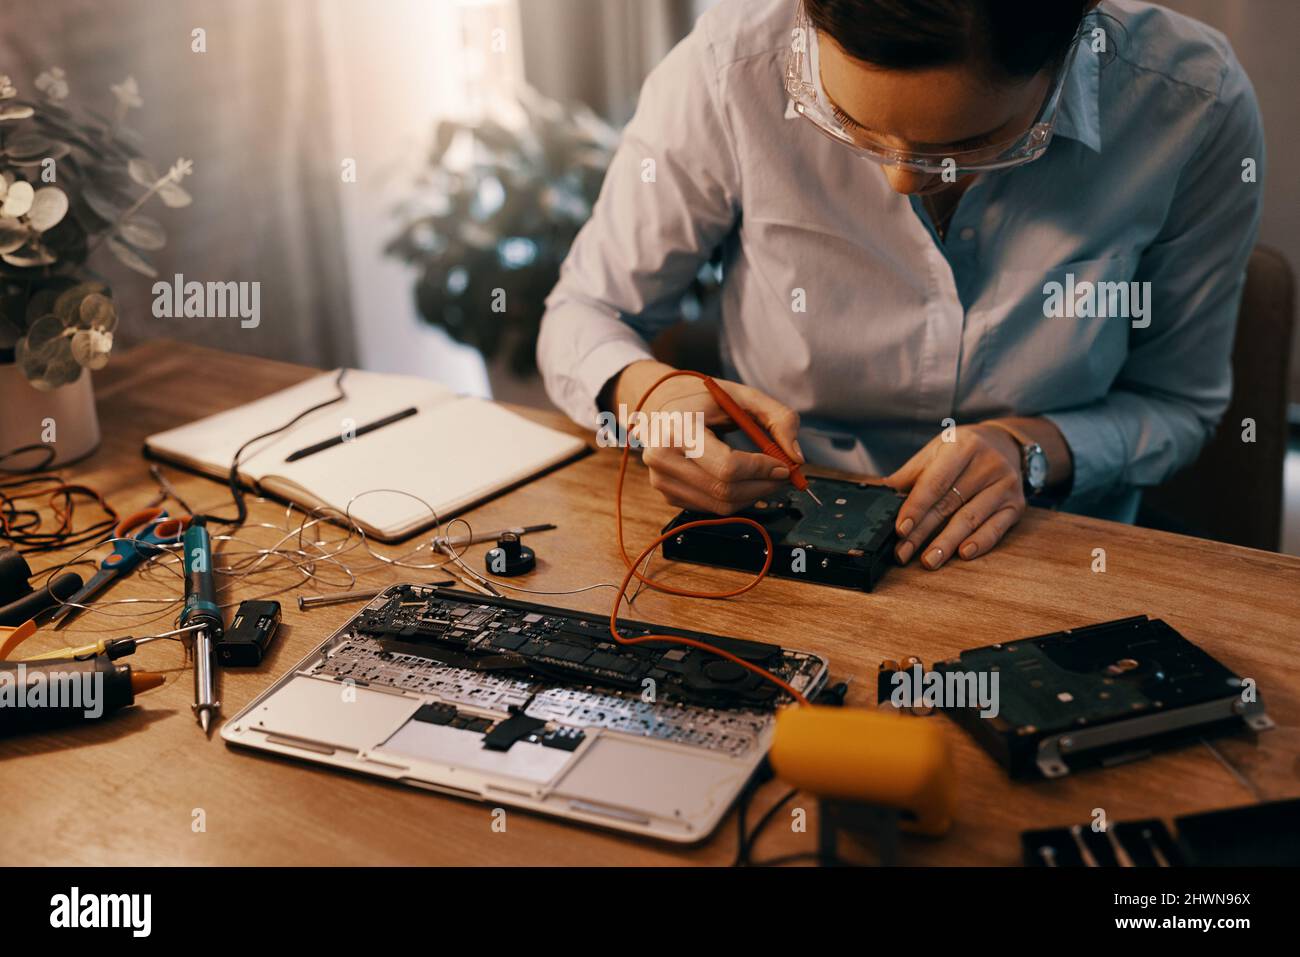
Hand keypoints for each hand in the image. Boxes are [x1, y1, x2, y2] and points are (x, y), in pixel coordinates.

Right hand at [610, 360, 802, 514]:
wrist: (664, 407)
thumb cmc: (705, 400)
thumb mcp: (744, 397)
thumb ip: (779, 418)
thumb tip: (796, 457)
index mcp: (678, 427)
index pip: (726, 467)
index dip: (762, 471)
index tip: (784, 466)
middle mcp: (662, 456)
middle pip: (725, 491)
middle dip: (763, 487)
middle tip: (783, 476)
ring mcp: (660, 479)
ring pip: (721, 506)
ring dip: (753, 496)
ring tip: (766, 477)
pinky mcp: (667, 495)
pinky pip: (711, 508)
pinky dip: (735, 499)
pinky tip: (742, 480)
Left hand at [882, 424, 1025, 568]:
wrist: (1005, 443)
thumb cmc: (963, 449)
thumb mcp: (936, 451)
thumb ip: (910, 475)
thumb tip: (881, 496)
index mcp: (962, 446)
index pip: (935, 482)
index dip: (916, 508)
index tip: (900, 530)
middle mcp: (987, 464)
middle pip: (949, 504)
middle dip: (923, 532)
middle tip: (903, 553)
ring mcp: (1004, 485)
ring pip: (971, 518)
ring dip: (947, 543)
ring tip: (929, 560)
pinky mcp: (1016, 504)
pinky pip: (997, 528)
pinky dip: (980, 542)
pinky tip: (964, 554)